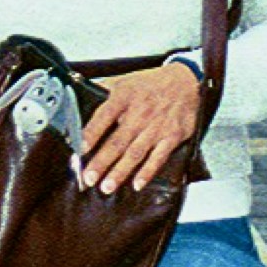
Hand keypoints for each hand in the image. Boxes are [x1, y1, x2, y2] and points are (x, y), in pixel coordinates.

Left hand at [77, 62, 202, 198]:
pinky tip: (137, 184)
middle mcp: (140, 113)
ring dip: (120, 172)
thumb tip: (80, 93)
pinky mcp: (172, 136)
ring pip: (135, 153)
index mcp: (125, 97)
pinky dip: (148, 172)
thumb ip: (103, 89)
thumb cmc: (151, 83)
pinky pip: (158, 157)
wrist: (186, 81)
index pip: (104, 117)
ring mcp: (156, 127)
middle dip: (101, 162)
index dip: (91, 134)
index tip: (80, 150)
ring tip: (106, 186)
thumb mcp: (125, 80)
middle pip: (117, 141)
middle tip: (88, 178)